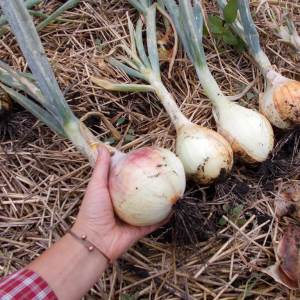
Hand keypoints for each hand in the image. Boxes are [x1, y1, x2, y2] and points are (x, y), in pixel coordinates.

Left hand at [72, 146, 166, 261]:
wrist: (95, 241)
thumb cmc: (92, 211)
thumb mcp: (96, 185)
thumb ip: (101, 168)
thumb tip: (102, 147)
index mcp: (115, 194)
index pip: (127, 179)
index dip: (136, 170)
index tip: (146, 160)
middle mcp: (126, 205)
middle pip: (141, 192)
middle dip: (151, 184)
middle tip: (163, 173)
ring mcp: (134, 217)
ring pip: (151, 206)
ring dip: (161, 200)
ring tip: (172, 189)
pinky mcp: (140, 229)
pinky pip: (156, 222)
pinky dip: (165, 216)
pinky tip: (174, 208)